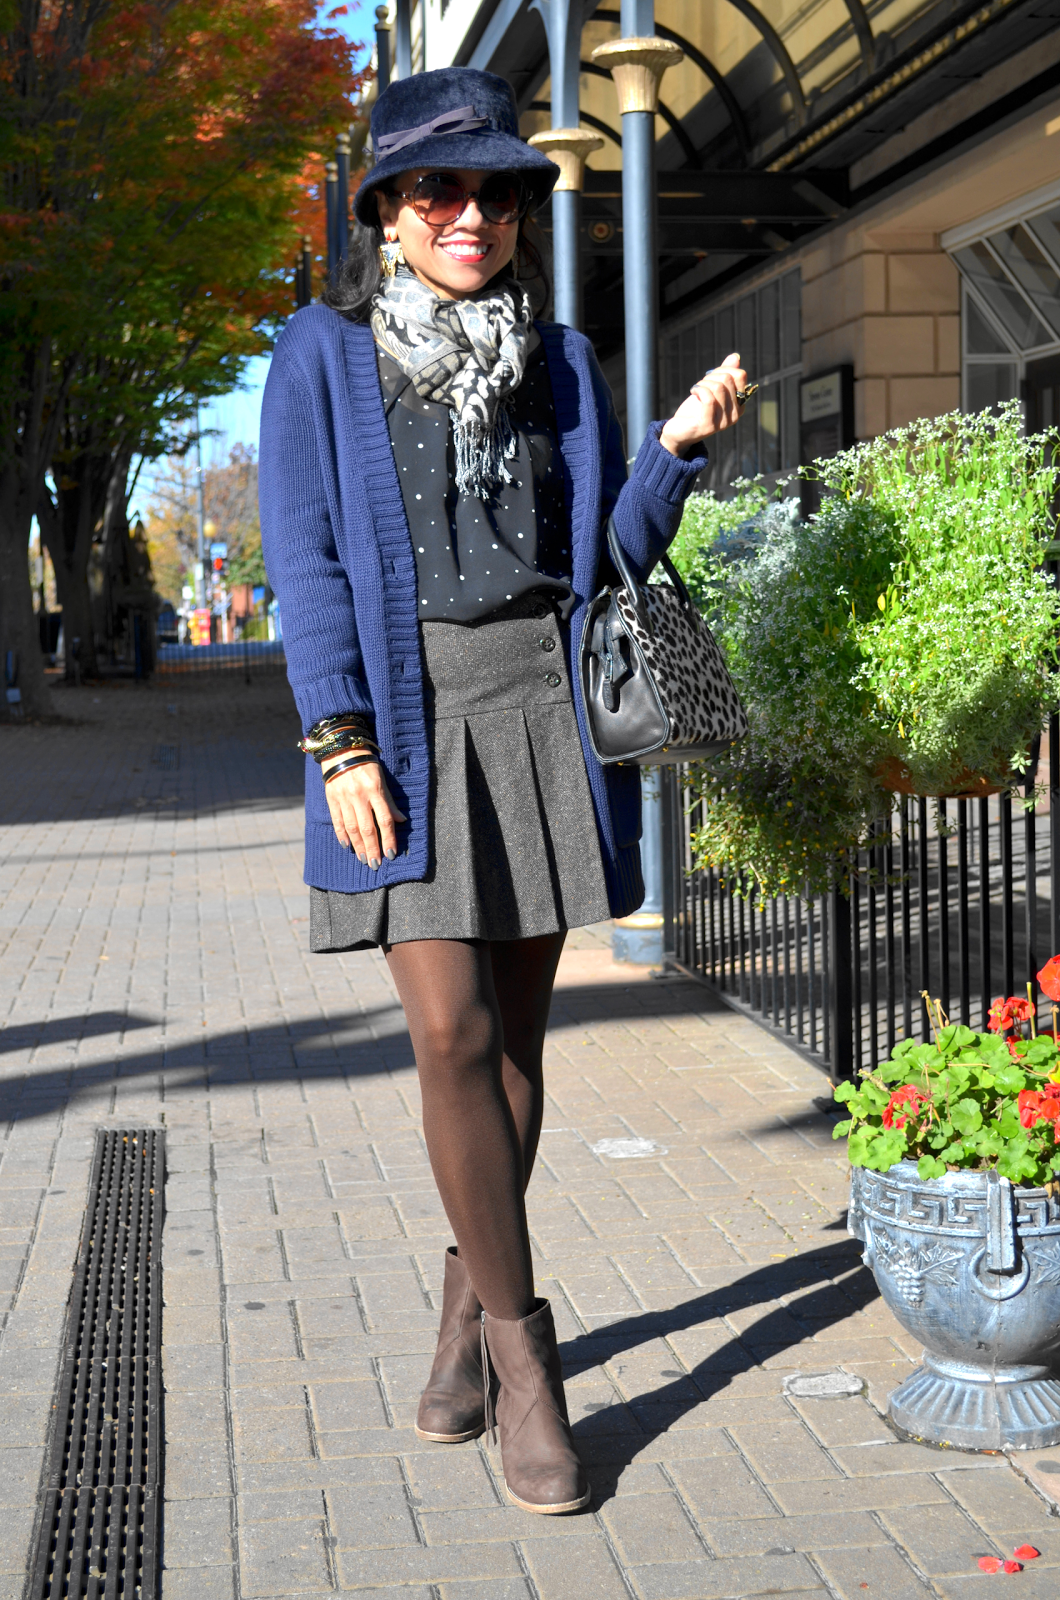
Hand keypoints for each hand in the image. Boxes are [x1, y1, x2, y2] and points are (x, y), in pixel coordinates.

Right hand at [321, 753, 406, 868]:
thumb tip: (401, 821)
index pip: (384, 819)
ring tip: (364, 859)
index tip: (391, 854)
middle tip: (376, 864)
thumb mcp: (382, 779)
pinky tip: (347, 846)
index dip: (389, 838)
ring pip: (352, 828)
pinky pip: (337, 821)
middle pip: (367, 828)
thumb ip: (390, 802)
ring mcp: (344, 798)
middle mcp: (359, 796)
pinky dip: (342, 835)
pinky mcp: (331, 799)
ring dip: (358, 846)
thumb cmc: (366, 765)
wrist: (341, 750)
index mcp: (375, 790)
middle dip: (373, 848)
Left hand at [659, 352, 747, 457]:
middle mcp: (735, 415)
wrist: (678, 431)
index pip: (740, 375)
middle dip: (710, 377)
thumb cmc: (695, 409)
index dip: (723, 369)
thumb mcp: (711, 388)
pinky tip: (693, 392)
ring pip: (718, 387)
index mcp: (739, 404)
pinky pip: (709, 398)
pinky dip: (698, 390)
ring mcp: (723, 422)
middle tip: (701, 385)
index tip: (710, 377)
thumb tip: (735, 357)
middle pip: (728, 379)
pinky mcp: (709, 426)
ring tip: (696, 390)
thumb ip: (724, 373)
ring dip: (703, 383)